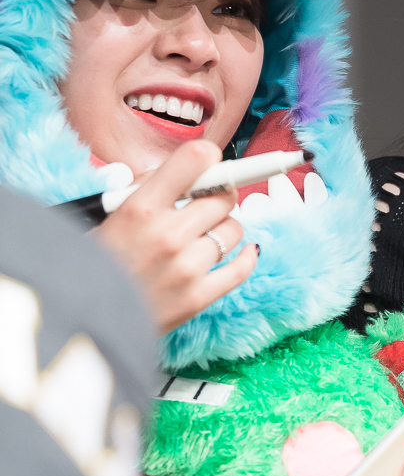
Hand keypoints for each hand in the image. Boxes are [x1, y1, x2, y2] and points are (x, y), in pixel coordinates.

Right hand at [94, 141, 257, 332]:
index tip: (209, 166)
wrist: (84, 315)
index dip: (208, 159)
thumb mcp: (107, 213)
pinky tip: (244, 250)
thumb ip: (146, 188)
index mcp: (141, 208)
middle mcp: (168, 235)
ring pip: (233, 231)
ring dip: (223, 229)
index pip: (196, 160)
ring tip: (204, 234)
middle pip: (223, 197)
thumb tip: (188, 172)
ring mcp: (186, 268)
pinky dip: (246, 257)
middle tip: (205, 203)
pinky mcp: (197, 298)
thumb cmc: (93, 263)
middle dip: (217, 196)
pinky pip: (240, 270)